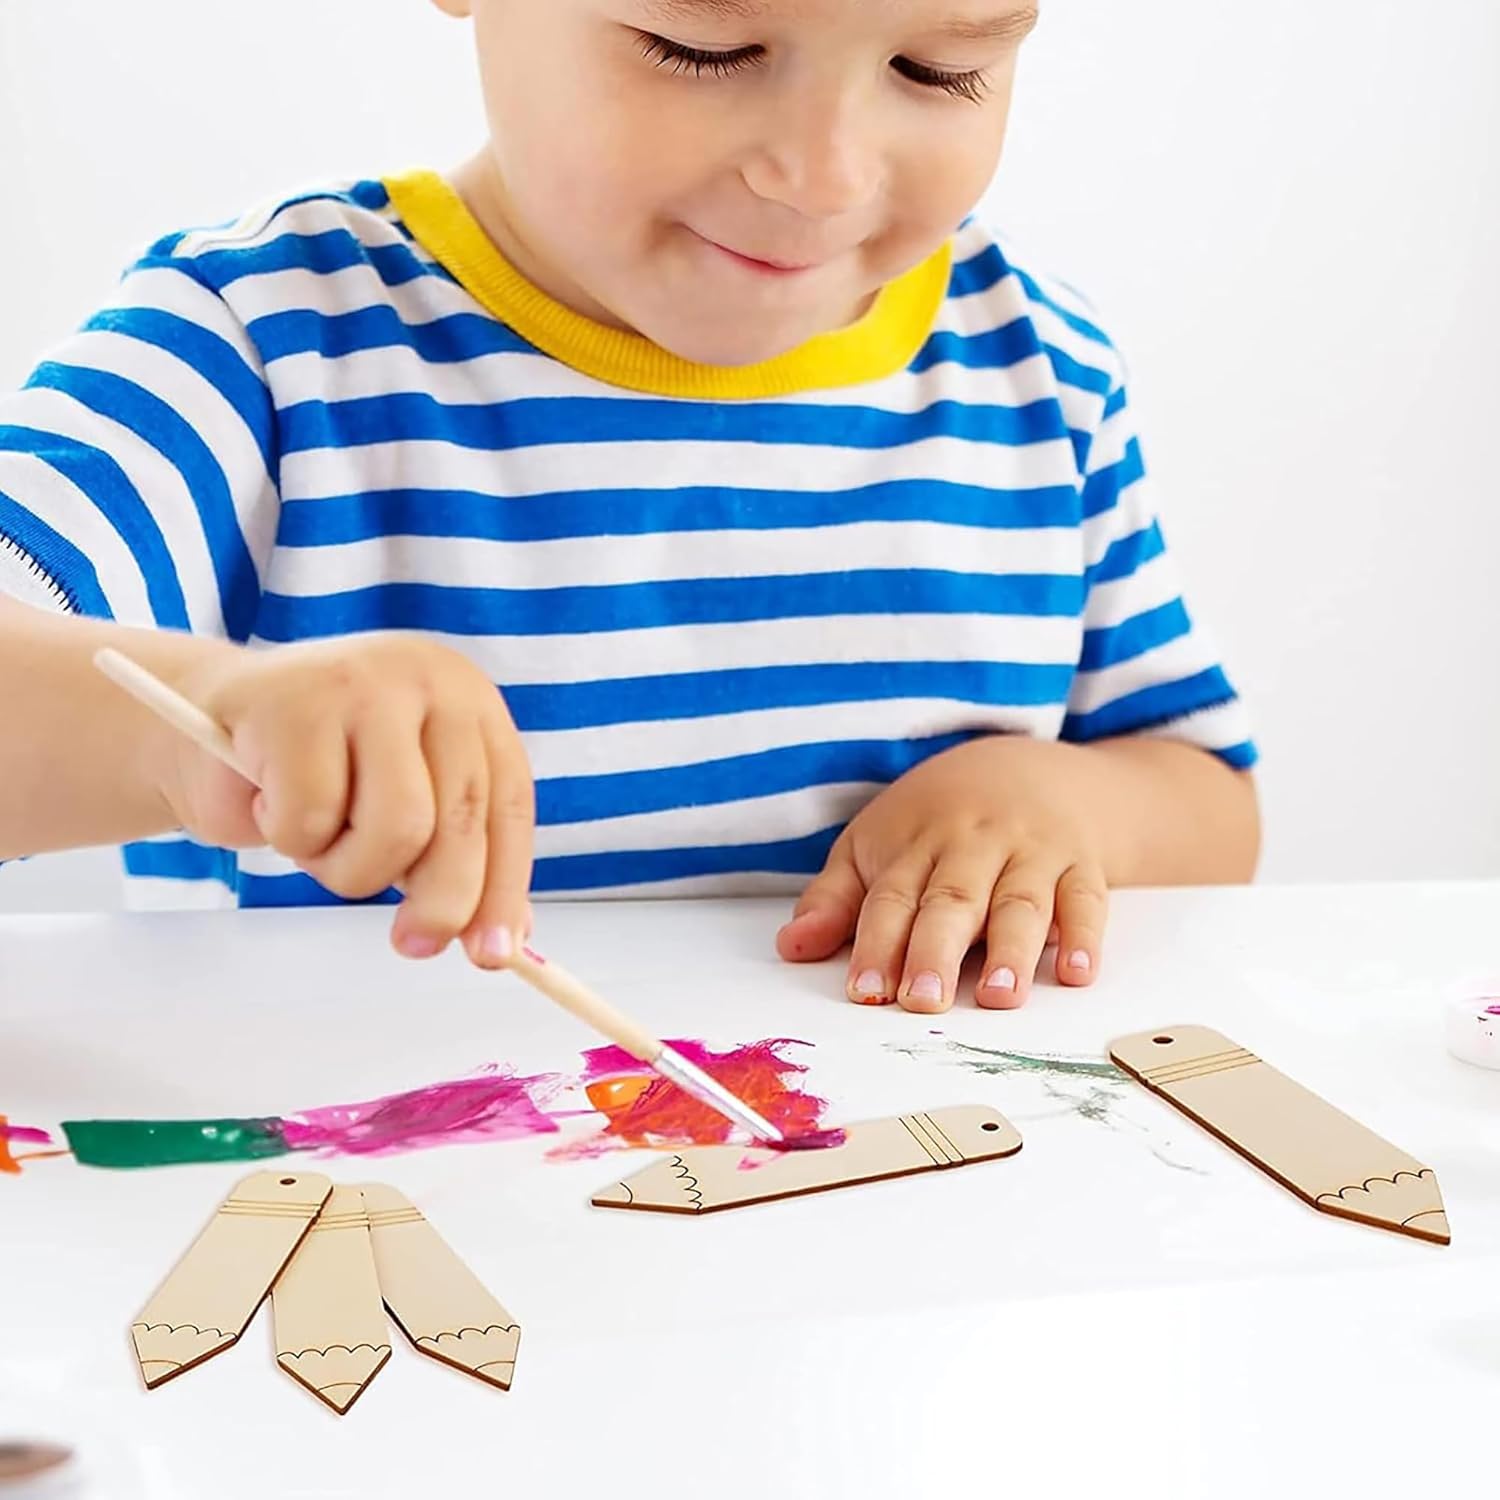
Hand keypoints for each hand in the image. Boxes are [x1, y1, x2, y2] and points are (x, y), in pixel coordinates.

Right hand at [155, 634, 533, 966]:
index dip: (504, 885)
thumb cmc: (314, 774)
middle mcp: (427, 680)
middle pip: (460, 818)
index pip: (507, 804)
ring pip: (398, 826)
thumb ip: (456, 860)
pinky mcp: (294, 706)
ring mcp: (362, 686)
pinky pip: (313, 818)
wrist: (201, 727)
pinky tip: (269, 801)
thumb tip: (504, 939)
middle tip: (414, 943)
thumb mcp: (401, 810)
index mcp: (469, 702)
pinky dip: (289, 837)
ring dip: (351, 868)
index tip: (493, 951)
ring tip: (318, 842)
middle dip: (442, 901)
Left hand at [776, 737, 1110, 1011]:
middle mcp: (973, 844)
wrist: (1029, 766)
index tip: (865, 991)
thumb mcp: (877, 843)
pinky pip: (1087, 898)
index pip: (892, 897)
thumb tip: (791, 947)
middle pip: (952, 900)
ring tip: (999, 997)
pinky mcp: (1081, 862)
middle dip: (936, 951)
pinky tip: (1077, 972)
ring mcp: (1031, 851)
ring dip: (1012, 950)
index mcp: (915, 840)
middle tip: (923, 1001)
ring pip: (1021, 901)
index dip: (876, 945)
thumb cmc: (939, 817)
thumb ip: (836, 899)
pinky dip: (1085, 936)